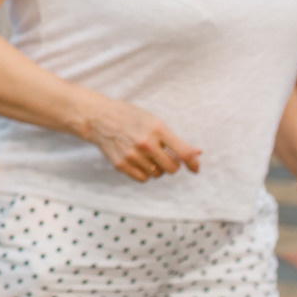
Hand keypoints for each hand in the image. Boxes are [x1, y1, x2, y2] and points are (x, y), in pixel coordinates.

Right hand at [79, 95, 201, 181]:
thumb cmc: (130, 118)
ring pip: (158, 174)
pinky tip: (139, 162)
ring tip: (147, 156)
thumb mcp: (154, 121)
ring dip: (157, 168)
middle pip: (172, 168)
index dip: (193, 163)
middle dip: (172, 164)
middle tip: (164, 156)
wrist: (98, 118)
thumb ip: (175, 139)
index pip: (183, 153)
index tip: (195, 168)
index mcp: (157, 129)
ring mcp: (132, 155)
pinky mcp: (121, 164)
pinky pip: (143, 179)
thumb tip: (197, 154)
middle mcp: (146, 143)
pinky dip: (145, 173)